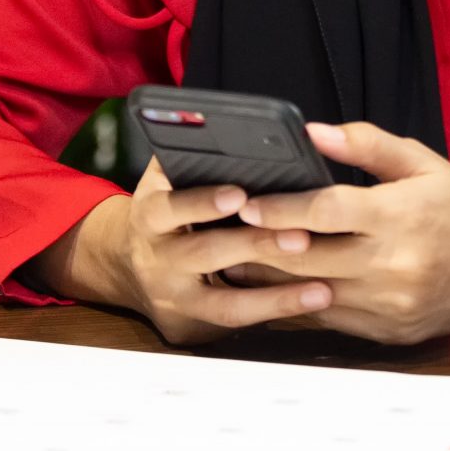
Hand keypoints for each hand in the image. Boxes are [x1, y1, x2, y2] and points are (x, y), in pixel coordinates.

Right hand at [31, 160, 335, 345]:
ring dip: (275, 295)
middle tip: (300, 237)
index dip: (203, 202)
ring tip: (320, 285)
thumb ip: (187, 158)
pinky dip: (276, 312)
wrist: (129, 268)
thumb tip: (217, 122)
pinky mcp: (192, 328)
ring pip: (224, 303)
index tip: (239, 194)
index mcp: (150, 214)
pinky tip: (315, 300)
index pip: (171, 207)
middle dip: (254, 246)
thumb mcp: (164, 181)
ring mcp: (174, 298)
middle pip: (204, 254)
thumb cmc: (168, 211)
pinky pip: (237, 323)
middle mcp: (157, 259)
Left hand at [235, 122, 449, 343]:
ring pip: (311, 296)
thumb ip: (365, 144)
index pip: (325, 213)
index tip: (243, 201)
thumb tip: (310, 129)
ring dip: (267, 281)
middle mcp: (396, 266)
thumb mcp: (421, 162)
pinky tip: (268, 291)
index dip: (278, 208)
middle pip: (308, 260)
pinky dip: (296, 305)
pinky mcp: (391, 333)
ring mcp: (392, 306)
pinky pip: (329, 321)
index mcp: (401, 216)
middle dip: (258, 247)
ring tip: (228, 261)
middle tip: (217, 234)